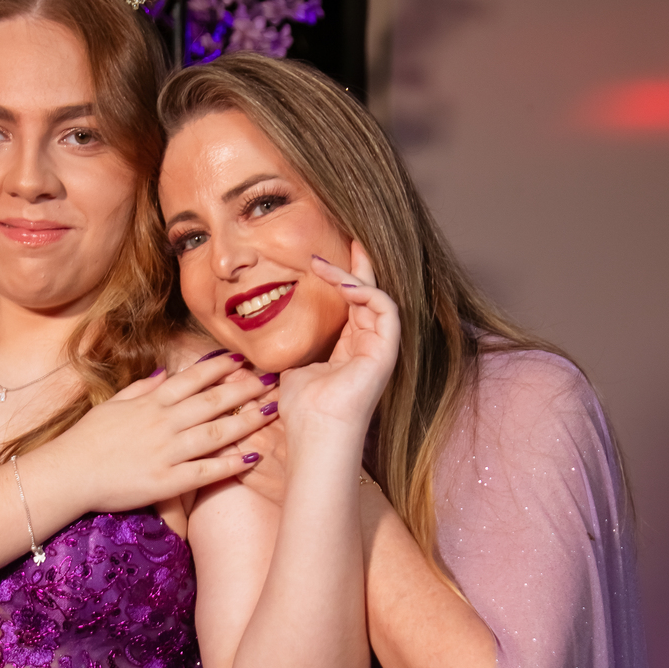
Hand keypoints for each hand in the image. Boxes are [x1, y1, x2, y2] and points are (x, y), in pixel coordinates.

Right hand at [35, 352, 280, 516]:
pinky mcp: (166, 481)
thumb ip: (142, 389)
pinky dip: (229, 464)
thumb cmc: (86, 440)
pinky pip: (204, 471)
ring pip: (215, 433)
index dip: (220, 368)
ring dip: (247, 421)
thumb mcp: (112, 405)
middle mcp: (163, 423)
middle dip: (244, 389)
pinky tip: (252, 458)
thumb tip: (165, 374)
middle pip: (212, 402)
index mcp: (150, 403)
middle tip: (273, 380)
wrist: (67, 474)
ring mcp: (166, 452)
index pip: (192, 379)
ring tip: (271, 411)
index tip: (242, 359)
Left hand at [276, 240, 399, 437]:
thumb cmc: (302, 409)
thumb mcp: (295, 367)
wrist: (314, 432)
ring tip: (323, 264)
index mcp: (350, 349)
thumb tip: (281, 335)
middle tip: (346, 236)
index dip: (340, 278)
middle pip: (368, 294)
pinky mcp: (386, 351)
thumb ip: (299, 348)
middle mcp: (369, 346)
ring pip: (375, 297)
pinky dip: (366, 293)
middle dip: (358, 264)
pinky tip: (341, 286)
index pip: (351, 304)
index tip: (322, 256)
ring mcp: (381, 348)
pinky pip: (385, 309)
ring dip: (350, 276)